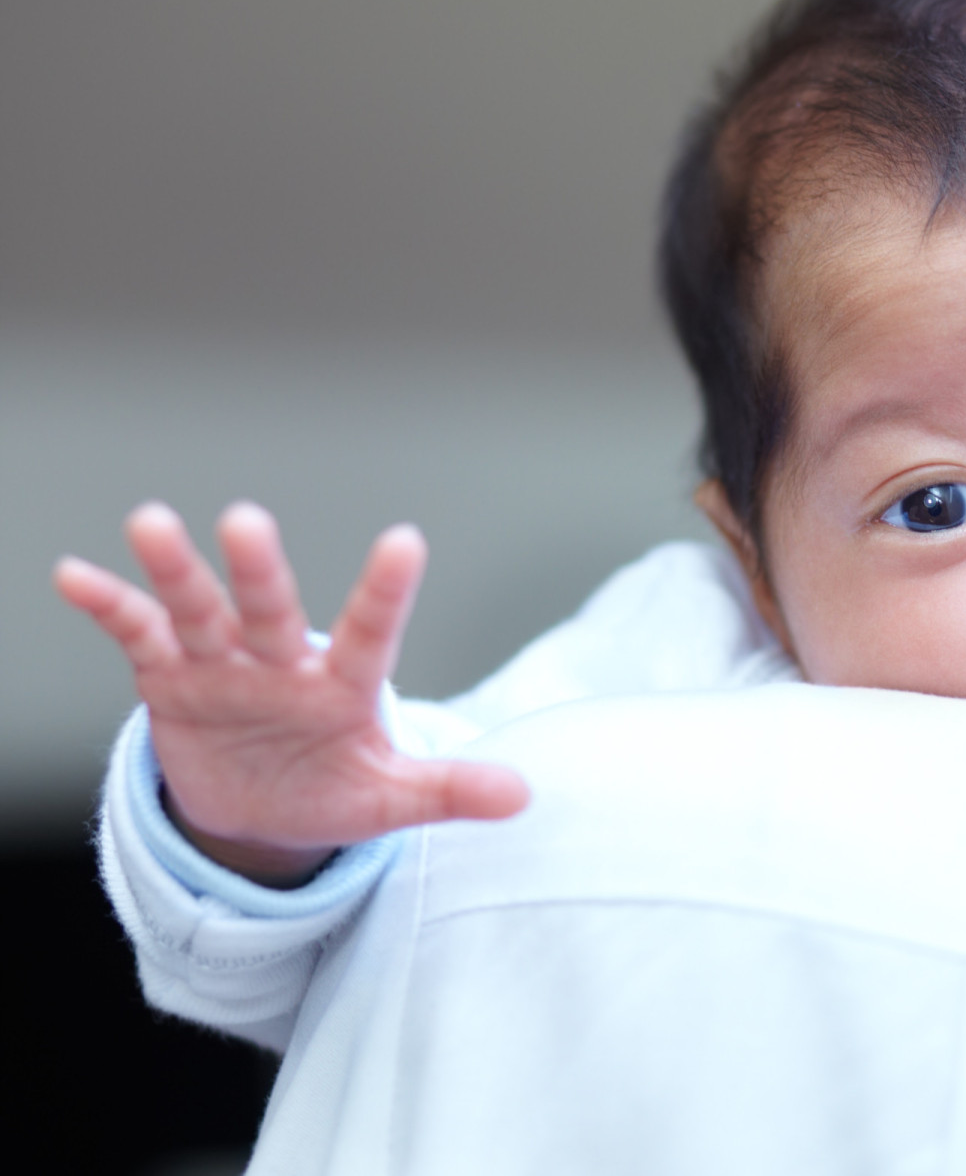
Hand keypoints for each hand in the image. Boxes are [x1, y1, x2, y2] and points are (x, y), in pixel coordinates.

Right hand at [55, 502, 528, 885]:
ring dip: (176, 571)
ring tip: (151, 521)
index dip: (385, 592)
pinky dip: (109, 606)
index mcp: (343, 685)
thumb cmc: (333, 788)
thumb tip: (525, 796)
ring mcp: (224, 665)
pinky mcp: (171, 679)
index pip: (371, 633)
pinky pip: (139, 636)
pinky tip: (75, 575)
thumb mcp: (390, 799)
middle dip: (258, 571)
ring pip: (200, 610)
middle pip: (272, 610)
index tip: (405, 540)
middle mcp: (282, 662)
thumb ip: (448, 790)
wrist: (262, 810)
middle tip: (247, 520)